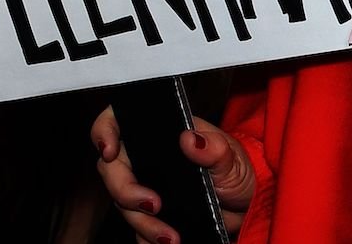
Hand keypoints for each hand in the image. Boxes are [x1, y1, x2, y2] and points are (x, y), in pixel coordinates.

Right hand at [92, 104, 254, 241]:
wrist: (246, 208)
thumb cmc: (237, 172)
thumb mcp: (232, 159)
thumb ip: (215, 148)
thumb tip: (190, 138)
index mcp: (164, 134)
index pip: (121, 121)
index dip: (105, 131)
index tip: (108, 150)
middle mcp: (149, 158)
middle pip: (113, 168)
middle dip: (125, 190)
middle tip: (153, 205)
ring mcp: (147, 187)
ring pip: (122, 204)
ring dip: (142, 223)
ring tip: (171, 237)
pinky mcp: (150, 217)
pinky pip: (136, 230)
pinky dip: (148, 239)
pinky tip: (168, 242)